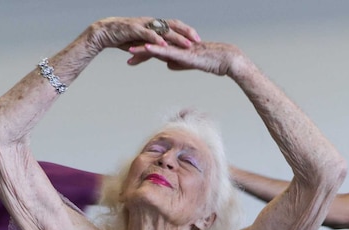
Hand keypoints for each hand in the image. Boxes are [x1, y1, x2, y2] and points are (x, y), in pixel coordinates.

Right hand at [87, 17, 199, 55]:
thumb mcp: (142, 44)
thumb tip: (164, 56)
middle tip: (198, 41)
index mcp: (154, 24)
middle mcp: (151, 22)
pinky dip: (157, 40)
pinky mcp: (134, 30)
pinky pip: (148, 34)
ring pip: (163, 30)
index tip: (198, 38)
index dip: (186, 31)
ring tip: (187, 44)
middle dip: (187, 32)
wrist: (105, 33)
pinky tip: (165, 46)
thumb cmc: (123, 38)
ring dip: (176, 37)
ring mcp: (143, 25)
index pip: (174, 25)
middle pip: (173, 24)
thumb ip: (154, 49)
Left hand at [127, 41, 243, 76]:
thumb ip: (178, 63)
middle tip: (123, 51)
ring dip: (142, 48)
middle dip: (138, 49)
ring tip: (128, 49)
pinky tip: (145, 49)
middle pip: (153, 45)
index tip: (130, 54)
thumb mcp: (190, 64)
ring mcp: (179, 48)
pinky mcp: (184, 53)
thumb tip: (167, 65)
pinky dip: (155, 50)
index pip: (156, 47)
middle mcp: (176, 45)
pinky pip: (167, 51)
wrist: (225, 60)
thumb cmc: (211, 63)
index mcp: (177, 47)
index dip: (143, 50)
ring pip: (157, 47)